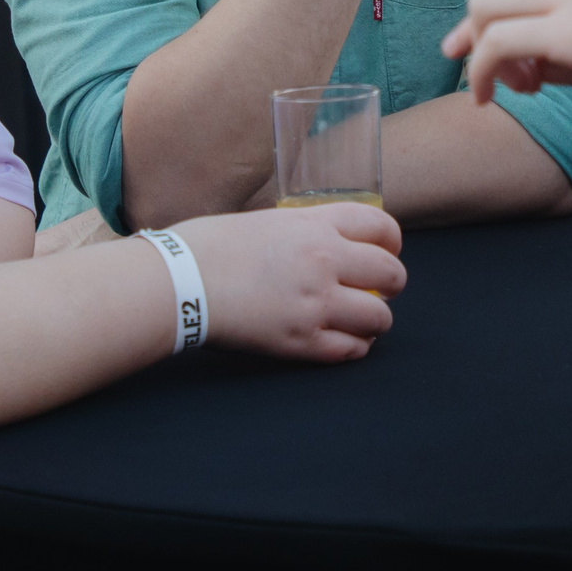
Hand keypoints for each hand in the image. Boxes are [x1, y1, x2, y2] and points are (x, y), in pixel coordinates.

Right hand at [170, 202, 406, 362]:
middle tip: (379, 290)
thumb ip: (308, 231)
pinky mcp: (301, 341)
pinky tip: (341, 339)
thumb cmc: (212, 245)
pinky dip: (353, 346)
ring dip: (374, 319)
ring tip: (359, 319)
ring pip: (380, 317)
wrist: (179, 280)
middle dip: (392, 284)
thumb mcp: (269, 220)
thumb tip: (335, 244)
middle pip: (392, 274)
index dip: (392, 243)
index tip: (387, 253)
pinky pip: (352, 350)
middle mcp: (324, 261)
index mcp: (315, 225)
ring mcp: (315, 304)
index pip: (382, 228)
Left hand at [440, 0, 571, 120]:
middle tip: (488, 81)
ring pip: (486, 10)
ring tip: (517, 94)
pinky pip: (498, 42)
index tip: (500, 59)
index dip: (502, 22)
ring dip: (483, 57)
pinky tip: (494, 100)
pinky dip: (483, 72)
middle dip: (475, 36)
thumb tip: (550, 62)